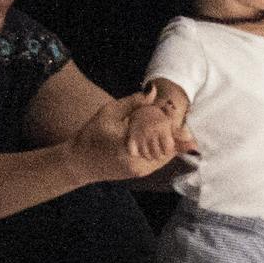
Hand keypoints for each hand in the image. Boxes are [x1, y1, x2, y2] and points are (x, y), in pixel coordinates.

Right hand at [74, 90, 194, 181]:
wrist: (79, 162)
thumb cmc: (92, 135)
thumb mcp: (109, 113)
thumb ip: (133, 103)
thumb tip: (153, 90)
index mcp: (129, 147)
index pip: (163, 137)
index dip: (176, 127)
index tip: (180, 116)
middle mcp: (138, 162)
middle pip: (169, 147)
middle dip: (177, 134)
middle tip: (184, 122)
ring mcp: (141, 170)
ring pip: (167, 154)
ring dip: (173, 142)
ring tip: (179, 129)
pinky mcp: (141, 172)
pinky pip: (160, 159)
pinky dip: (166, 148)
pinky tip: (167, 137)